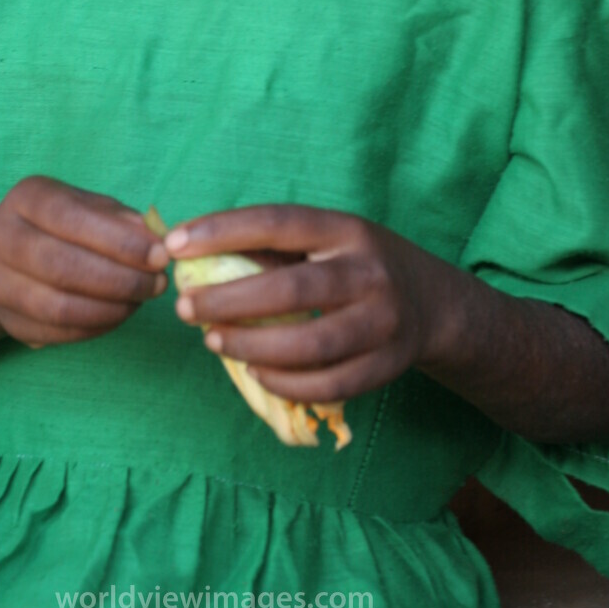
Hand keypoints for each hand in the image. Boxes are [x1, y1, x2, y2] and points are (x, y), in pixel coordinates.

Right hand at [0, 176, 169, 347]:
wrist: (7, 258)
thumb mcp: (88, 207)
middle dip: (120, 279)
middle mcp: (0, 236)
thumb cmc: (61, 226)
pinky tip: (119, 314)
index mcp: (25, 198)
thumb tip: (151, 237)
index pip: (71, 218)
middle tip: (157, 283)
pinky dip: (95, 327)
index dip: (119, 240)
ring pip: (57, 306)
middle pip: (62, 266)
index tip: (160, 255)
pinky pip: (55, 331)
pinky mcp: (6, 319)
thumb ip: (118, 218)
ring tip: (141, 300)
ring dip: (110, 308)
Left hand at [164, 205, 454, 402]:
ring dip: (252, 346)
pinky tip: (255, 372)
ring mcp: (384, 322)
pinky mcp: (389, 365)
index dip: (223, 231)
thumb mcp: (325, 240)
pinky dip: (285, 383)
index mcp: (346, 229)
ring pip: (312, 344)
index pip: (278, 223)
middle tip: (186, 309)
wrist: (433, 302)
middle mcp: (370, 271)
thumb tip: (197, 259)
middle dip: (229, 300)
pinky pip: (330, 385)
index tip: (174, 245)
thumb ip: (272, 248)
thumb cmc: (355, 264)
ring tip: (214, 342)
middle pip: (293, 289)